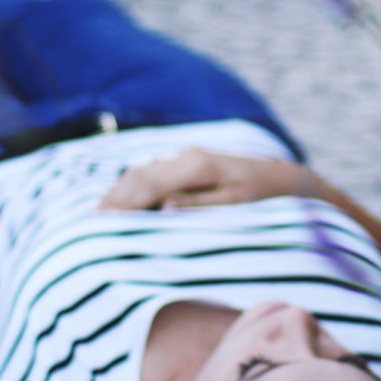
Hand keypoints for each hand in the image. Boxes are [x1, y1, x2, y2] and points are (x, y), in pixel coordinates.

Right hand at [99, 148, 322, 211]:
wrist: (292, 182)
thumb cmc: (267, 201)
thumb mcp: (238, 208)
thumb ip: (200, 207)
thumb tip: (165, 207)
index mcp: (198, 166)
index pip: (147, 185)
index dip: (122, 204)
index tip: (99, 223)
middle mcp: (189, 156)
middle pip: (139, 176)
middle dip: (113, 198)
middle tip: (88, 223)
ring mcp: (189, 157)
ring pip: (143, 172)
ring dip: (120, 192)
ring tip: (98, 216)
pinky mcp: (191, 164)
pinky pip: (154, 174)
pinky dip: (135, 188)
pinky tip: (123, 204)